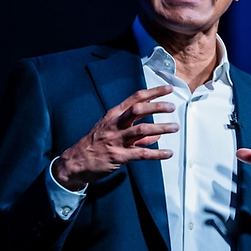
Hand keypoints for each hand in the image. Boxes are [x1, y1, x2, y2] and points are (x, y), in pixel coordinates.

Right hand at [53, 85, 178, 190]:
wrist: (75, 162)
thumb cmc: (95, 145)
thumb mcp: (112, 132)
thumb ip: (136, 134)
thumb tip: (156, 135)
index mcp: (114, 115)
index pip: (136, 98)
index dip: (153, 92)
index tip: (168, 89)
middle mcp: (115, 124)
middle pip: (138, 110)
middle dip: (157, 106)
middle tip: (172, 106)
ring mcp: (116, 140)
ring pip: (142, 130)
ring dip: (161, 128)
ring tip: (174, 127)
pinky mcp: (119, 156)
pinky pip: (141, 153)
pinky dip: (157, 153)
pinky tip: (168, 153)